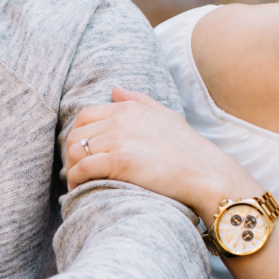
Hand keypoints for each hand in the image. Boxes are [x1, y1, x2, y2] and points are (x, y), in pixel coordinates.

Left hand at [63, 87, 254, 212]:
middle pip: (76, 134)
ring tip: (77, 182)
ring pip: (74, 151)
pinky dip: (75, 180)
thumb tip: (115, 89)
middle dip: (70, 154)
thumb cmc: (189, 151)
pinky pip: (82, 168)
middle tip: (76, 171)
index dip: (77, 136)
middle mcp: (121, 119)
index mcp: (130, 108)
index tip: (80, 153)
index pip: (86, 116)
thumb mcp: (167, 116)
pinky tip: (80, 189)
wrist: (207, 174)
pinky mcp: (119, 160)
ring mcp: (119, 139)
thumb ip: (139, 101)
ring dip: (71, 168)